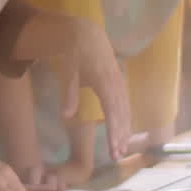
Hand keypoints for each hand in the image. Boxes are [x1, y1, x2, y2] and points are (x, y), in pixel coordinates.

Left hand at [56, 16, 130, 162]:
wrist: (88, 34)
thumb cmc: (76, 53)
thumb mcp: (69, 71)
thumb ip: (69, 94)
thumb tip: (65, 116)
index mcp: (104, 81)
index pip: (111, 111)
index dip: (114, 130)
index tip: (114, 148)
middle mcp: (116, 84)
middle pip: (121, 114)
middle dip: (120, 136)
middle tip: (116, 156)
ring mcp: (120, 83)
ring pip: (125, 111)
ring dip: (124, 130)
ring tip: (121, 149)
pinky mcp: (120, 83)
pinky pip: (125, 105)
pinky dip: (125, 120)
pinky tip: (123, 132)